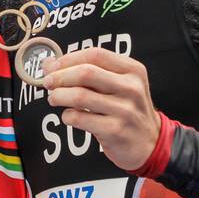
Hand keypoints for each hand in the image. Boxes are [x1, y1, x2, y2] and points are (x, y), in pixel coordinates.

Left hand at [42, 47, 160, 171]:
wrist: (150, 143)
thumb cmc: (127, 110)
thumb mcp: (117, 85)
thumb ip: (87, 72)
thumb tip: (49, 63)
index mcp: (132, 70)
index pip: (95, 54)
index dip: (68, 59)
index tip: (53, 66)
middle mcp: (131, 88)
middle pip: (86, 72)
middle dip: (59, 76)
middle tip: (48, 82)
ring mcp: (125, 110)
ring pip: (80, 96)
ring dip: (59, 96)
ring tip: (54, 98)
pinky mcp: (115, 130)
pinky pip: (80, 118)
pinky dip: (67, 116)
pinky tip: (68, 116)